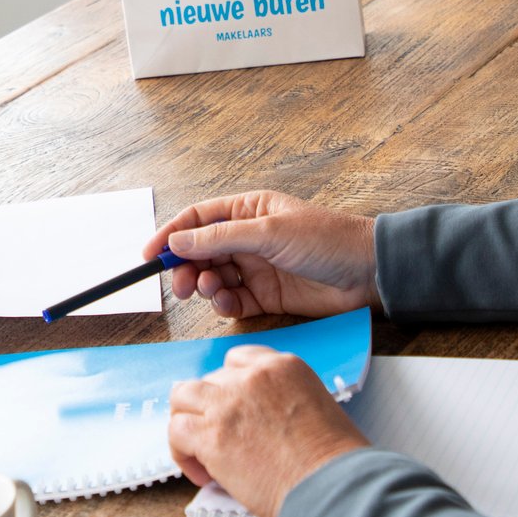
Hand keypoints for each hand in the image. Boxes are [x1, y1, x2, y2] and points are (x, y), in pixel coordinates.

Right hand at [143, 191, 377, 320]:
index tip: (149, 255)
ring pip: (214, 278)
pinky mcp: (266, 295)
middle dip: (186, 268)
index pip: (197, 220)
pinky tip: (230, 305)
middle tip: (182, 285)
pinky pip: (233, 301)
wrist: (368, 273)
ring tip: (213, 291)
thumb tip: (178, 241)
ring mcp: (256, 268)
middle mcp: (248, 238)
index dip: (170, 235)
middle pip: (200, 252)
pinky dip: (225, 305)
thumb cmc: (327, 240)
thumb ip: (220, 238)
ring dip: (206, 287)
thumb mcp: (269, 233)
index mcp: (247, 211)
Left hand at [168, 346, 368, 516]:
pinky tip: (203, 475)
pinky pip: (177, 433)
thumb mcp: (318, 411)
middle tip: (219, 438)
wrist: (332, 488)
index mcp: (284, 367)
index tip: (232, 409)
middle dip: (209, 408)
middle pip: (209, 380)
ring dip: (187, 421)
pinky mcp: (211, 435)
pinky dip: (183, 454)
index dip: (230, 386)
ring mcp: (227, 403)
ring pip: (182, 397)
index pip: (238, 360)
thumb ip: (284, 404)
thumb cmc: (335, 464)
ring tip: (198, 450)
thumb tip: (261, 425)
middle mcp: (251, 377)